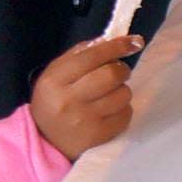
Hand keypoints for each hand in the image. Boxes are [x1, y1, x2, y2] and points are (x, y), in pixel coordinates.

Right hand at [30, 34, 142, 161]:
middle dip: (121, 70)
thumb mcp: (56, 73)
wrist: (45, 141)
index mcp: (56, 80)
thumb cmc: (53, 100)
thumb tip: (111, 40)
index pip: (92, 56)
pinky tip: (110, 111)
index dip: (117, 46)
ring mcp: (85, 120)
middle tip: (118, 72)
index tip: (135, 41)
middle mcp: (69, 100)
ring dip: (122, 91)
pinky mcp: (99, 136)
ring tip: (109, 95)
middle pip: (112, 74)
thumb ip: (81, 54)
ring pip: (123, 94)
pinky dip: (123, 109)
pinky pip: (126, 114)